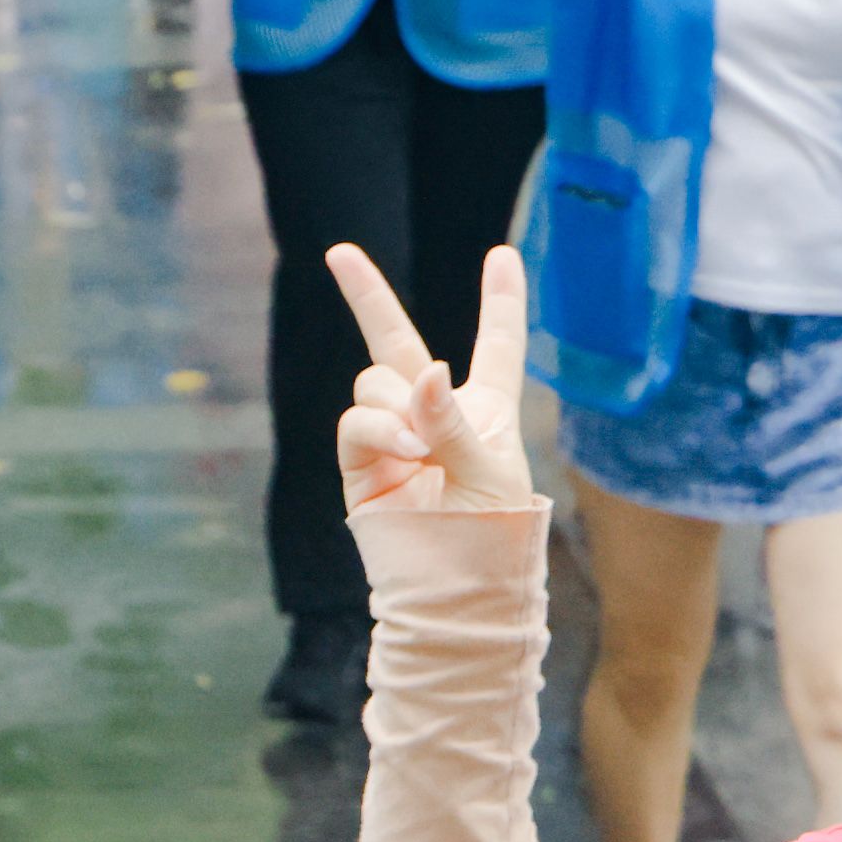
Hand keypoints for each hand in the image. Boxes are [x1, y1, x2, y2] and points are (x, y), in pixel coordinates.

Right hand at [333, 242, 535, 518]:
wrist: (454, 588)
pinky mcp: (361, 462)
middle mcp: (434, 413)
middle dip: (365, 295)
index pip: (496, 346)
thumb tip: (424, 373)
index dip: (501, 301)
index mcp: (484, 410)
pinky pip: (356, 420)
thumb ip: (455, 420)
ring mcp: (392, 435)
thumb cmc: (490, 534)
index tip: (502, 255)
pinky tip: (404, 448)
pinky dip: (379, 426)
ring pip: (377, 381)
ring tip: (420, 446)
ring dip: (398, 403)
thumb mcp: (490, 471)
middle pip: (398, 340)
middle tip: (338, 252)